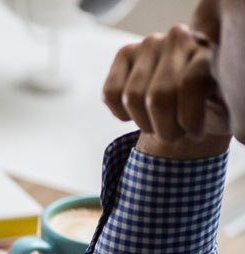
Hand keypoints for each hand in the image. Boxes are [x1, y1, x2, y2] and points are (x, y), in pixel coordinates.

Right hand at [103, 24, 231, 159]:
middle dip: (165, 128)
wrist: (190, 93)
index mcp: (209, 51)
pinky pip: (111, 93)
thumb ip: (217, 104)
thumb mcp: (221, 107)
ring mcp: (149, 43)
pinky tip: (137, 113)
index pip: (191, 84)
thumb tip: (201, 103)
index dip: (189, 119)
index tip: (194, 135)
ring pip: (132, 97)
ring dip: (144, 123)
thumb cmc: (208, 104)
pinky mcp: (125, 52)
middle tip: (174, 134)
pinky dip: (121, 113)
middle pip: (159, 96)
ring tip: (159, 125)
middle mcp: (179, 39)